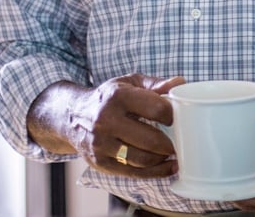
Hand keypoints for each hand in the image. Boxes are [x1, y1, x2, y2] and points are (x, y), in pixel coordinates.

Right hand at [29, 73, 185, 178]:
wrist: (72, 116)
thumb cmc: (108, 97)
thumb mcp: (129, 83)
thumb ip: (156, 84)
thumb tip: (181, 83)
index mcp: (118, 96)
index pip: (156, 108)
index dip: (173, 115)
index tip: (179, 118)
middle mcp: (107, 120)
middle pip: (150, 139)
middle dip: (170, 143)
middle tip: (181, 141)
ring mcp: (102, 144)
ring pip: (142, 160)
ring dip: (163, 160)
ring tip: (174, 155)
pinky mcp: (100, 163)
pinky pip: (133, 172)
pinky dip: (154, 172)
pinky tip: (166, 167)